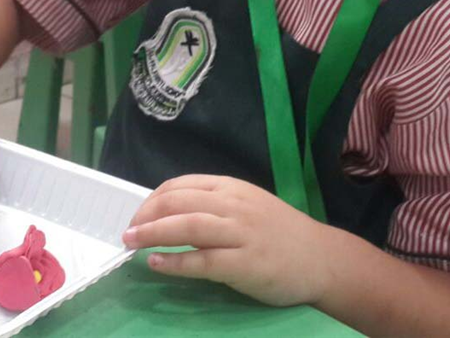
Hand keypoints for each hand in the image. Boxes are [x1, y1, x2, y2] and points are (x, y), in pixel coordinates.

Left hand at [122, 175, 330, 306]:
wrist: (322, 259)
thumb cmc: (279, 233)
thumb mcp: (246, 205)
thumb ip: (213, 204)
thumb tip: (168, 212)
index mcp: (231, 187)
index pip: (181, 185)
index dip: (153, 199)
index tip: (137, 214)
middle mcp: (234, 205)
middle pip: (180, 202)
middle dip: (146, 214)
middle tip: (127, 230)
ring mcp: (241, 234)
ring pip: (189, 226)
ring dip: (154, 233)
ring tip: (131, 241)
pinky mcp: (247, 264)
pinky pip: (204, 261)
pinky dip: (176, 262)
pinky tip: (157, 263)